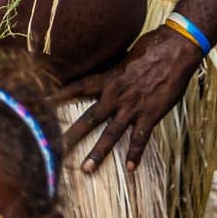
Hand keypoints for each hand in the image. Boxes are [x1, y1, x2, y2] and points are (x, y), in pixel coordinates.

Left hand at [59, 26, 202, 172]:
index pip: (76, 88)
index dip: (58, 96)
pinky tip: (129, 168)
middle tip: (54, 148)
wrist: (175, 51)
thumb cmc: (151, 48)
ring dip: (98, 152)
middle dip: (71, 135)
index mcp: (107, 79)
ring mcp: (132, 107)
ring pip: (111, 134)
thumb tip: (105, 72)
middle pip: (88, 118)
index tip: (41, 103)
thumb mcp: (124, 57)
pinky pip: (140, 138)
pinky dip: (135, 153)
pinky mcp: (151, 115)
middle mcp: (115, 95)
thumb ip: (113, 70)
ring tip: (86, 169)